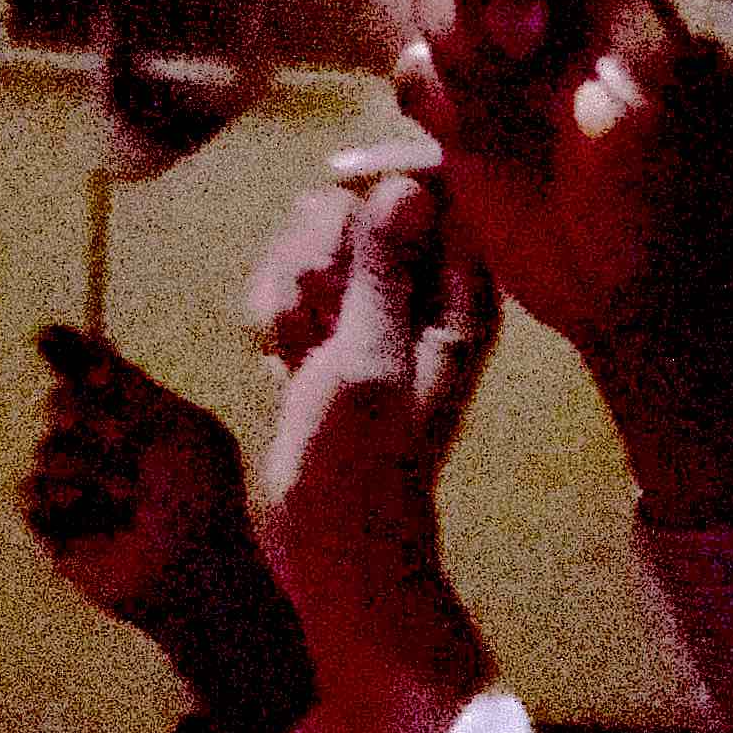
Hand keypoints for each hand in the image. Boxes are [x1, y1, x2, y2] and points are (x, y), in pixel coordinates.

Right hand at [21, 329, 257, 625]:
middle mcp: (101, 446)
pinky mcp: (54, 527)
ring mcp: (75, 486)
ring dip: (90, 470)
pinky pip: (28, 491)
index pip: (86, 371)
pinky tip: (89, 514)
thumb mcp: (179, 426)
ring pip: (45, 449)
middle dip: (93, 420)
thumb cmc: (202, 499)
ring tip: (129, 500)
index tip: (46, 339)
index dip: (65, 352)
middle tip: (129, 448)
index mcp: (136, 416)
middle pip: (59, 403)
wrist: (196, 571)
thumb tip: (59, 334)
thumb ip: (125, 381)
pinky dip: (59, 498)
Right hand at [247, 159, 499, 667]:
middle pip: (355, 204)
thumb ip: (383, 272)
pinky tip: (277, 362)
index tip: (336, 207)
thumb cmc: (360, 468)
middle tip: (311, 306)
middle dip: (316, 247)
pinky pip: (285, 281)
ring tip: (293, 348)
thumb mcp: (369, 363)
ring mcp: (370, 310)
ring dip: (285, 286)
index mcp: (460, 294)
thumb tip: (404, 185)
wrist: (328, 547)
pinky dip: (271, 315)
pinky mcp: (326, 332)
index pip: (428, 187)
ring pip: (310, 240)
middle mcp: (420, 293)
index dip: (375, 185)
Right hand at [388, 0, 732, 522]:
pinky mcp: (467, 96)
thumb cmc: (685, 187)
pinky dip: (433, 87)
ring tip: (515, 89)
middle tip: (527, 33)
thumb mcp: (663, 61)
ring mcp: (517, 34)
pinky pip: (410, 52)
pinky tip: (475, 132)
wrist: (646, 305)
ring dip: (459, 27)